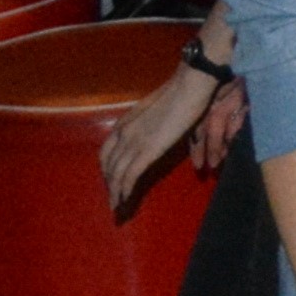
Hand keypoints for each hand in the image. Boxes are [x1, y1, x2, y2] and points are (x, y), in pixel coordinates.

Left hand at [99, 52, 234, 209]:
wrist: (189, 87)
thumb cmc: (180, 96)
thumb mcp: (159, 114)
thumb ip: (153, 128)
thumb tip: (161, 139)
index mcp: (124, 124)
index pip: (106, 152)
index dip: (107, 169)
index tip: (112, 182)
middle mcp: (122, 133)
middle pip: (108, 166)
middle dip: (109, 184)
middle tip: (114, 199)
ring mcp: (133, 142)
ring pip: (116, 175)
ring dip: (115, 193)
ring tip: (117, 208)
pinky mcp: (145, 151)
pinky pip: (129, 176)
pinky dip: (124, 191)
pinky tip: (125, 201)